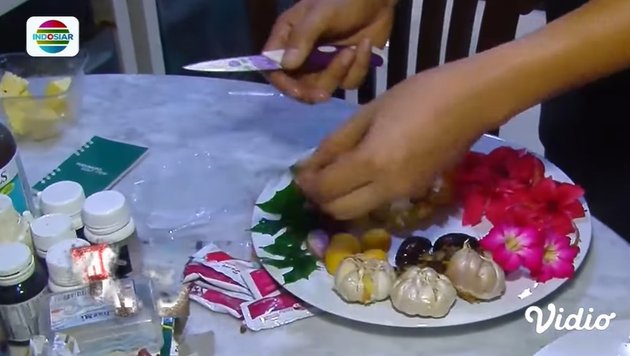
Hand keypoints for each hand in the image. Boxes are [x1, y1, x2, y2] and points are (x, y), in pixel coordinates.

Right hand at [264, 0, 395, 103]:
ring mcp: (324, 64)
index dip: (282, 83)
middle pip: (297, 86)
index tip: (296, 91)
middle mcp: (302, 54)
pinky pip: (348, 82)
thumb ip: (303, 37)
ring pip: (324, 87)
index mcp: (287, 38)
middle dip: (312, 91)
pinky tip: (364, 46)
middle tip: (325, 94)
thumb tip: (286, 65)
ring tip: (352, 51)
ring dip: (339, 73)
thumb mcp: (321, 14)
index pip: (273, 68)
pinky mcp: (345, 69)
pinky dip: (358, 67)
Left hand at [295, 61, 501, 218]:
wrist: (471, 101)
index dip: (306, 183)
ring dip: (341, 199)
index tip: (299, 172)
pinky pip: (379, 202)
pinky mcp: (418, 193)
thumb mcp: (369, 112)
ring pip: (359, 211)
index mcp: (373, 163)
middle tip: (315, 176)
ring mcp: (405, 195)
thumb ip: (336, 142)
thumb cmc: (418, 95)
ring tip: (337, 172)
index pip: (325, 189)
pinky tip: (363, 171)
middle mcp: (387, 189)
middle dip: (320, 198)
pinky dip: (362, 194)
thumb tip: (311, 166)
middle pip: (339, 211)